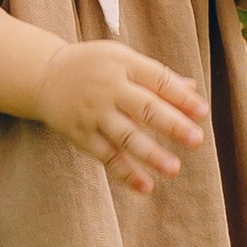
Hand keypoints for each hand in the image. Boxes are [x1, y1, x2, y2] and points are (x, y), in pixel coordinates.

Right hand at [33, 39, 207, 193]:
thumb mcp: (122, 59)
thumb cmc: (94, 66)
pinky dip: (125, 172)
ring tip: (174, 169)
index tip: (203, 113)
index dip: (181, 98)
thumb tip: (192, 90)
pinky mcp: (80, 134)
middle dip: (172, 125)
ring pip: (126, 136)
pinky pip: (106, 156)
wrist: (44, 74)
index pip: (158, 80)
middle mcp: (108, 88)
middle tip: (197, 140)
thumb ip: (155, 76)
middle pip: (145, 108)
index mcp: (123, 64)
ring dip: (151, 154)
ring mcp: (94, 113)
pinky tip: (145, 186)